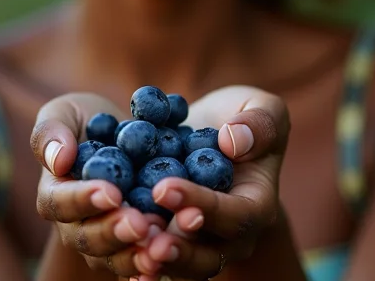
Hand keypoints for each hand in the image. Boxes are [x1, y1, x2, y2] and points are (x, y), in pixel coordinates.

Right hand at [31, 93, 167, 277]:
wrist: (123, 133)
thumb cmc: (87, 119)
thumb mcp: (66, 111)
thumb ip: (51, 131)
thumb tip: (57, 159)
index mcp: (54, 193)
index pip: (60, 203)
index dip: (83, 200)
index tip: (110, 192)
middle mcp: (75, 225)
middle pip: (88, 238)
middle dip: (114, 232)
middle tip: (139, 224)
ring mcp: (104, 240)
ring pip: (114, 258)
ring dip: (136, 254)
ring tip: (160, 242)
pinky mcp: (132, 246)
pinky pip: (138, 262)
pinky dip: (151, 265)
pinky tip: (169, 259)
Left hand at [131, 86, 290, 279]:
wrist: (220, 138)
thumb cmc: (246, 119)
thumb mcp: (264, 108)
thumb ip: (259, 123)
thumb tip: (234, 142)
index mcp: (258, 206)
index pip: (233, 215)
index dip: (200, 204)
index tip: (163, 188)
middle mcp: (233, 237)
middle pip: (207, 256)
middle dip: (175, 247)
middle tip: (144, 234)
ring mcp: (202, 245)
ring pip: (179, 265)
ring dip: (151, 258)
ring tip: (124, 241)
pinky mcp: (174, 241)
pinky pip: (156, 259)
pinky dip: (134, 258)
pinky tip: (111, 248)